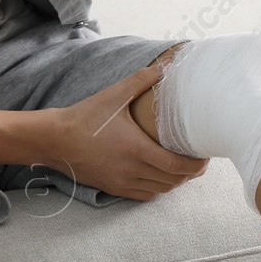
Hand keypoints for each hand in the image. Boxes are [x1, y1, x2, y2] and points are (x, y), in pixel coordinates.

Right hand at [40, 62, 208, 200]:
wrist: (54, 140)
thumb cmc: (84, 118)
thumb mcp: (114, 96)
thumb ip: (141, 80)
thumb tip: (165, 66)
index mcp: (136, 150)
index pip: (176, 166)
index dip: (196, 166)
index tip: (206, 157)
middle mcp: (131, 170)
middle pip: (173, 181)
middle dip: (191, 173)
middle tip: (200, 160)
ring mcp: (122, 182)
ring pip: (160, 190)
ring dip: (175, 182)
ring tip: (184, 168)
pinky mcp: (114, 188)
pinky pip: (144, 195)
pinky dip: (158, 188)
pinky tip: (161, 176)